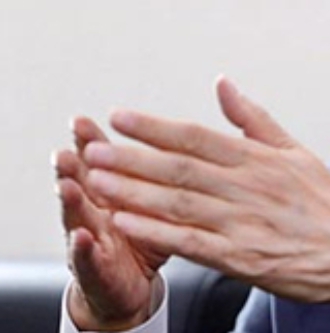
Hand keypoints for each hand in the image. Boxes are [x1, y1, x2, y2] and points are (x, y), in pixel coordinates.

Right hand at [54, 117, 167, 330]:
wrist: (132, 285)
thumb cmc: (148, 234)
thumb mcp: (161, 199)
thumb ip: (165, 169)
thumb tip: (185, 133)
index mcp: (115, 189)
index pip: (100, 161)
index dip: (90, 141)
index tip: (80, 121)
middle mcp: (97, 210)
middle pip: (83, 183)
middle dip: (75, 165)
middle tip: (68, 148)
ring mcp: (93, 239)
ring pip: (78, 216)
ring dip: (71, 200)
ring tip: (66, 184)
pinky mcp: (96, 269)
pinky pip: (88, 259)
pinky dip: (83, 248)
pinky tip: (81, 236)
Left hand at [80, 77, 329, 322]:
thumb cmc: (326, 202)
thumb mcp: (296, 150)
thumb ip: (254, 119)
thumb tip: (223, 85)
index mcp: (259, 159)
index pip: (197, 137)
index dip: (155, 127)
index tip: (121, 117)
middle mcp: (248, 187)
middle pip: (180, 168)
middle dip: (132, 157)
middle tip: (94, 148)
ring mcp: (244, 223)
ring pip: (179, 203)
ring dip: (135, 191)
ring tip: (97, 180)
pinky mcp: (242, 258)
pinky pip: (191, 243)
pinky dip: (157, 231)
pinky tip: (126, 222)